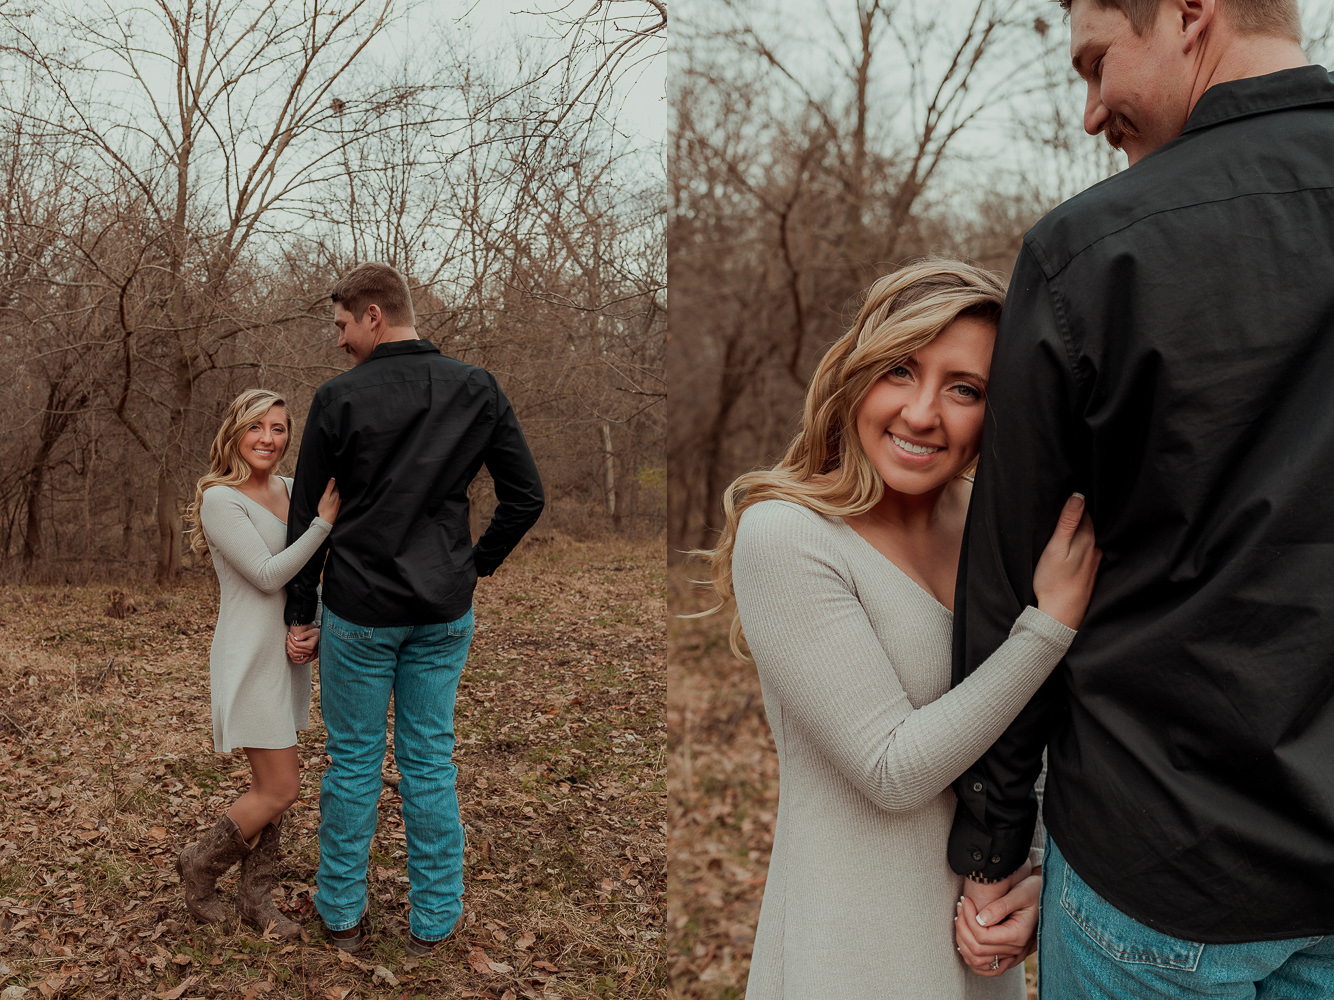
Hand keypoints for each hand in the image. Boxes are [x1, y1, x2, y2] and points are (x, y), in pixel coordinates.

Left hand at [287, 624, 317, 663]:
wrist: (322, 637)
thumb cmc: (317, 633)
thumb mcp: (311, 632)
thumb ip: (303, 635)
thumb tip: (295, 638)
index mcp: (310, 645)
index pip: (296, 644)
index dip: (291, 639)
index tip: (289, 634)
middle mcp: (309, 652)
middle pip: (294, 650)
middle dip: (289, 643)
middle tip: (287, 638)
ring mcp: (309, 655)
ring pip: (295, 656)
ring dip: (289, 650)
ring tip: (288, 644)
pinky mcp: (308, 657)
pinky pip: (299, 661)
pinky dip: (294, 659)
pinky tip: (290, 653)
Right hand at [317, 478, 340, 523]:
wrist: (327, 519)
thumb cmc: (324, 508)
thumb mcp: (325, 496)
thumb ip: (329, 487)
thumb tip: (333, 478)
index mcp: (337, 494)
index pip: (336, 485)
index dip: (333, 482)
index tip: (331, 480)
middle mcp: (339, 497)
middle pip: (338, 489)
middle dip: (334, 486)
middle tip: (330, 484)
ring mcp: (339, 502)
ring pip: (337, 494)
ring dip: (334, 492)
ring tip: (330, 490)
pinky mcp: (337, 506)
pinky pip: (337, 499)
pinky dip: (334, 497)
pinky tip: (331, 498)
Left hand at [956, 866, 1040, 976]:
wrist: (1046, 898)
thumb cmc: (1034, 891)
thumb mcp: (1020, 894)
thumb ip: (1000, 907)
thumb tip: (980, 919)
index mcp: (1018, 935)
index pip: (982, 936)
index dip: (968, 918)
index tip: (965, 901)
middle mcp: (1016, 950)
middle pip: (977, 950)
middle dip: (962, 927)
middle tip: (960, 906)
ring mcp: (1013, 956)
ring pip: (978, 961)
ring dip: (963, 942)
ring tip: (960, 919)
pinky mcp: (1009, 956)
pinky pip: (988, 968)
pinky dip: (972, 958)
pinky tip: (965, 940)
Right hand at [1032, 493, 1100, 629]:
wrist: (1061, 614)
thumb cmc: (1053, 581)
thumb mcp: (1055, 547)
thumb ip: (1067, 522)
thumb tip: (1078, 496)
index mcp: (1087, 538)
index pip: (1085, 511)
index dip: (1075, 503)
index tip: (1064, 497)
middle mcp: (1096, 548)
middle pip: (1089, 524)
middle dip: (1078, 515)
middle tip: (1064, 509)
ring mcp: (1095, 561)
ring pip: (1089, 538)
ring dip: (1080, 531)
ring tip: (1067, 526)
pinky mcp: (1090, 572)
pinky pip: (1088, 551)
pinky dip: (1081, 545)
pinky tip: (1072, 549)